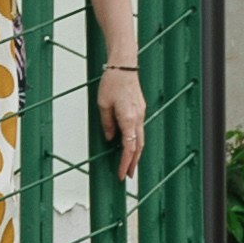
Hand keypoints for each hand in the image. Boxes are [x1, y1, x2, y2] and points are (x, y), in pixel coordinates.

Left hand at [99, 62, 144, 179]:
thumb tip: (109, 138)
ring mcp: (140, 113)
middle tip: (128, 176)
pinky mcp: (140, 109)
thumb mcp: (102, 105)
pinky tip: (130, 146)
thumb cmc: (112, 82)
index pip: (129, 147)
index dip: (125, 163)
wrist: (124, 66)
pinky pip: (138, 130)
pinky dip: (135, 141)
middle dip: (133, 163)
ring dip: (135, 153)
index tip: (121, 174)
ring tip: (130, 165)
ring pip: (140, 139)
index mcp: (128, 118)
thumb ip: (106, 124)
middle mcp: (137, 118)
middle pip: (138, 146)